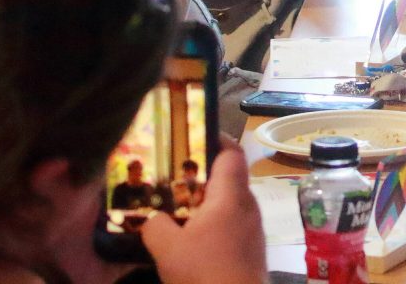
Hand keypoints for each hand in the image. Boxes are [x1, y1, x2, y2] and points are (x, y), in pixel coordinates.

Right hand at [142, 146, 266, 283]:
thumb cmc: (205, 276)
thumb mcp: (167, 249)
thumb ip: (155, 225)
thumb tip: (152, 219)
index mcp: (231, 195)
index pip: (231, 151)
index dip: (215, 138)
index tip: (192, 136)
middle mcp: (248, 207)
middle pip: (228, 178)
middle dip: (202, 176)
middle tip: (173, 177)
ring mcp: (254, 232)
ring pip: (229, 205)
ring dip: (206, 205)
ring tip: (177, 211)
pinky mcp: (252, 255)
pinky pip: (232, 227)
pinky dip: (213, 227)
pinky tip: (191, 243)